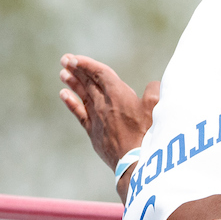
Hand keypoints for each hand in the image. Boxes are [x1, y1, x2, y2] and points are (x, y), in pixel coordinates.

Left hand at [58, 54, 159, 171]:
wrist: (135, 161)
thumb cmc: (148, 134)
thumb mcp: (157, 108)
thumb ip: (154, 91)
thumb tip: (153, 85)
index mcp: (119, 94)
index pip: (100, 73)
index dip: (87, 64)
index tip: (75, 58)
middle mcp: (104, 103)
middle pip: (88, 82)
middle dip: (77, 69)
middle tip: (65, 60)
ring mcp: (96, 117)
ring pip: (81, 95)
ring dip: (72, 82)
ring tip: (63, 73)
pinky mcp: (93, 131)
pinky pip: (79, 113)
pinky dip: (71, 102)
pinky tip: (64, 94)